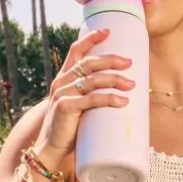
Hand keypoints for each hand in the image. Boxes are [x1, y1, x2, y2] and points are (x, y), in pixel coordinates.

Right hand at [33, 28, 135, 166]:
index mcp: (63, 79)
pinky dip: (110, 99)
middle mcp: (61, 83)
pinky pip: (92, 99)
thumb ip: (91, 96)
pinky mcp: (65, 107)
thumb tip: (123, 91)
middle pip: (89, 63)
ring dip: (115, 80)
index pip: (75, 51)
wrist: (50, 149)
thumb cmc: (69, 129)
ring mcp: (62, 94)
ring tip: (132, 84)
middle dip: (111, 60)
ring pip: (93, 80)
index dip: (90, 39)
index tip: (107, 32)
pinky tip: (123, 101)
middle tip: (129, 63)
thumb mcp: (79, 106)